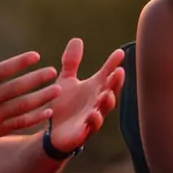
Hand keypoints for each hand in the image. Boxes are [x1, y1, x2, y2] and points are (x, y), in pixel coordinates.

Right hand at [0, 33, 55, 149]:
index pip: (2, 70)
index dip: (20, 62)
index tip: (36, 56)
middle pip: (16, 88)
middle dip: (37, 79)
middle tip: (53, 72)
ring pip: (21, 107)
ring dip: (41, 98)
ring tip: (57, 90)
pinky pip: (18, 124)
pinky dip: (34, 118)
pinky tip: (47, 111)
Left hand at [43, 39, 126, 156]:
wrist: (52, 133)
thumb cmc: (64, 106)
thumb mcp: (66, 81)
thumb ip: (71, 62)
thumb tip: (77, 39)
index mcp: (94, 89)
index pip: (107, 74)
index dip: (113, 64)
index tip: (120, 53)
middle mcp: (96, 102)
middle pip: (110, 91)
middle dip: (115, 83)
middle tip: (119, 72)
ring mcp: (91, 117)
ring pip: (103, 109)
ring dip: (107, 102)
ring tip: (107, 93)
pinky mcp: (82, 132)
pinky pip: (90, 127)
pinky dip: (93, 121)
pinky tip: (94, 114)